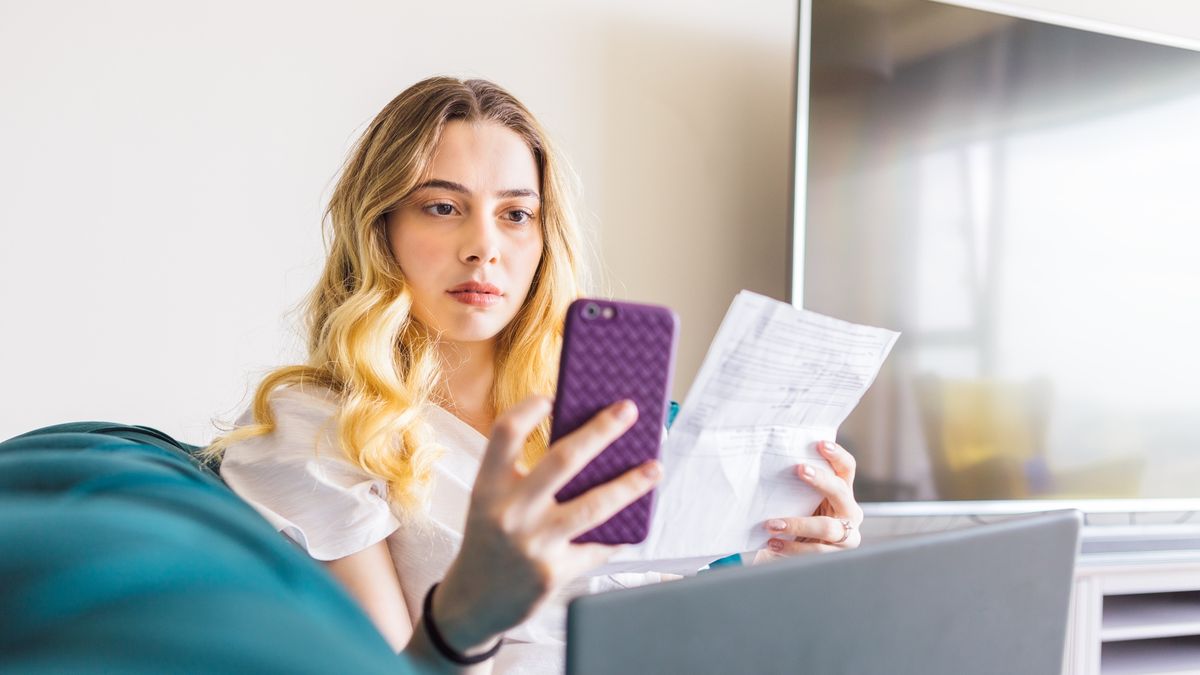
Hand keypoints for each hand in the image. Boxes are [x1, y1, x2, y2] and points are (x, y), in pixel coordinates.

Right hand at [430, 395, 660, 653]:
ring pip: (594, 505)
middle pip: (564, 460)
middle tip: (628, 410)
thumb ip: (524, 476)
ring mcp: (534, 544)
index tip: (552, 396)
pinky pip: (598, 546)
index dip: (529, 409)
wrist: (473, 603)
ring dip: (631, 484)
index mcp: (487, 488)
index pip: (505, 433)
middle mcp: (509, 513)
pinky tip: (634, 521)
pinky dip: (618, 534)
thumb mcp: (491, 502)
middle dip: (602, 430)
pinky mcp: (554, 572)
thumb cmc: (490, 540)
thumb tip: (587, 444)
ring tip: (655, 468)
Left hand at [760, 440, 862, 557]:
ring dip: (797, 524)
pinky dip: (792, 548)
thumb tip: (772, 462)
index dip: (837, 455)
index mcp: (843, 492)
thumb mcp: (800, 500)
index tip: (821, 444)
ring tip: (772, 525)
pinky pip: (816, 551)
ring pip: (828, 527)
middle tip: (799, 469)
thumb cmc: (797, 519)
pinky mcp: (836, 556)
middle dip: (821, 480)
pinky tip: (773, 544)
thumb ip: (797, 486)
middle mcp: (849, 512)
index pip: (847, 468)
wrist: (793, 554)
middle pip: (840, 492)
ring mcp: (847, 536)